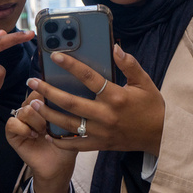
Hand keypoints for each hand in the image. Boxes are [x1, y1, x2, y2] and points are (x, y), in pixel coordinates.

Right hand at [6, 92, 76, 192]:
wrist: (59, 165)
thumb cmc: (66, 143)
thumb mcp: (71, 122)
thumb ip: (66, 107)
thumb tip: (64, 92)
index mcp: (43, 104)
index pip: (42, 88)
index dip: (49, 96)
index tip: (57, 108)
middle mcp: (30, 109)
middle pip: (34, 98)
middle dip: (45, 112)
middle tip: (51, 125)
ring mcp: (21, 120)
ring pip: (25, 110)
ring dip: (37, 122)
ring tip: (43, 132)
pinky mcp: (12, 133)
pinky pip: (12, 123)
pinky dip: (24, 129)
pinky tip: (33, 136)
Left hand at [27, 44, 164, 155]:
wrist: (160, 136)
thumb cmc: (151, 106)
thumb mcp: (144, 82)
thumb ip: (129, 64)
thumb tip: (115, 48)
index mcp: (116, 96)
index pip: (89, 78)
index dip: (71, 66)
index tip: (55, 56)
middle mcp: (106, 115)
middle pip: (70, 102)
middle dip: (48, 91)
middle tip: (33, 82)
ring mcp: (101, 132)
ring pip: (68, 124)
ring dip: (48, 114)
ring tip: (33, 104)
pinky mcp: (100, 144)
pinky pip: (75, 144)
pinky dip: (60, 140)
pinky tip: (47, 131)